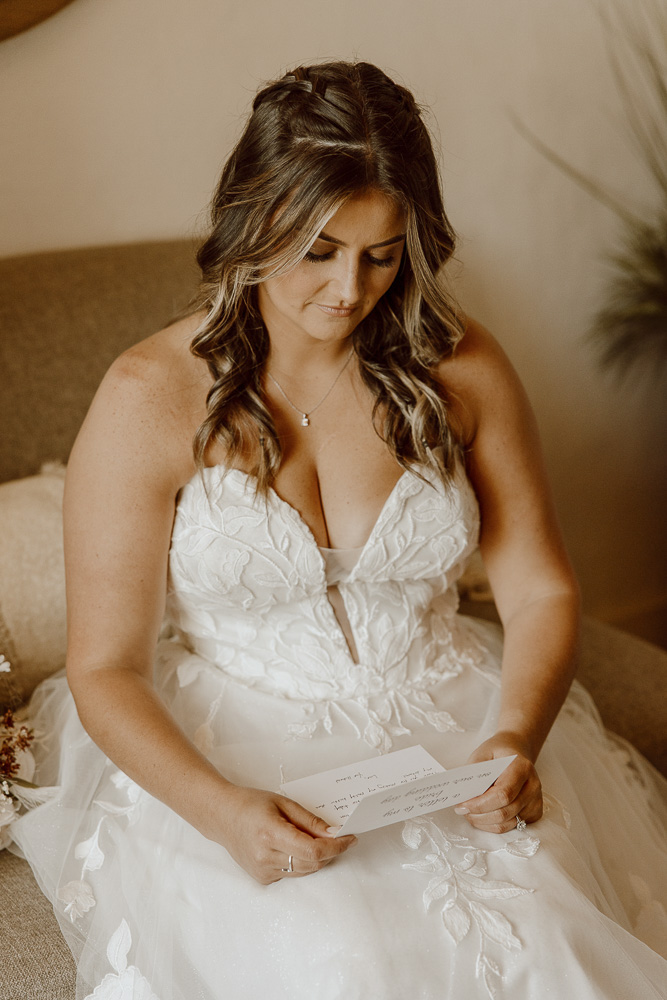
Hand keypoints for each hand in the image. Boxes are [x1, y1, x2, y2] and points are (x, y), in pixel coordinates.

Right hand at [213, 784, 356, 884]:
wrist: (222, 817)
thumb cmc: (251, 804)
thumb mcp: (283, 803)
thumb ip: (310, 821)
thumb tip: (334, 834)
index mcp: (271, 833)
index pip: (313, 850)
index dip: (336, 847)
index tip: (350, 838)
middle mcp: (265, 857)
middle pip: (312, 863)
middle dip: (330, 851)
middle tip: (338, 836)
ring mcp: (263, 871)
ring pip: (304, 871)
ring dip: (317, 857)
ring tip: (313, 838)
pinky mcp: (262, 879)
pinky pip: (292, 873)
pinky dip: (301, 861)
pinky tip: (292, 846)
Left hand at [454, 732, 542, 833]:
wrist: (515, 751)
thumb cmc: (497, 752)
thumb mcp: (481, 755)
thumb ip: (474, 775)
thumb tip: (464, 798)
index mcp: (521, 767)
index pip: (502, 794)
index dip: (480, 804)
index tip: (462, 805)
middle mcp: (533, 785)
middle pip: (504, 812)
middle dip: (478, 815)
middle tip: (461, 810)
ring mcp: (536, 800)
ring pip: (507, 824)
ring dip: (484, 822)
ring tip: (470, 813)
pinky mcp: (534, 812)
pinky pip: (512, 826)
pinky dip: (494, 824)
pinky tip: (484, 814)